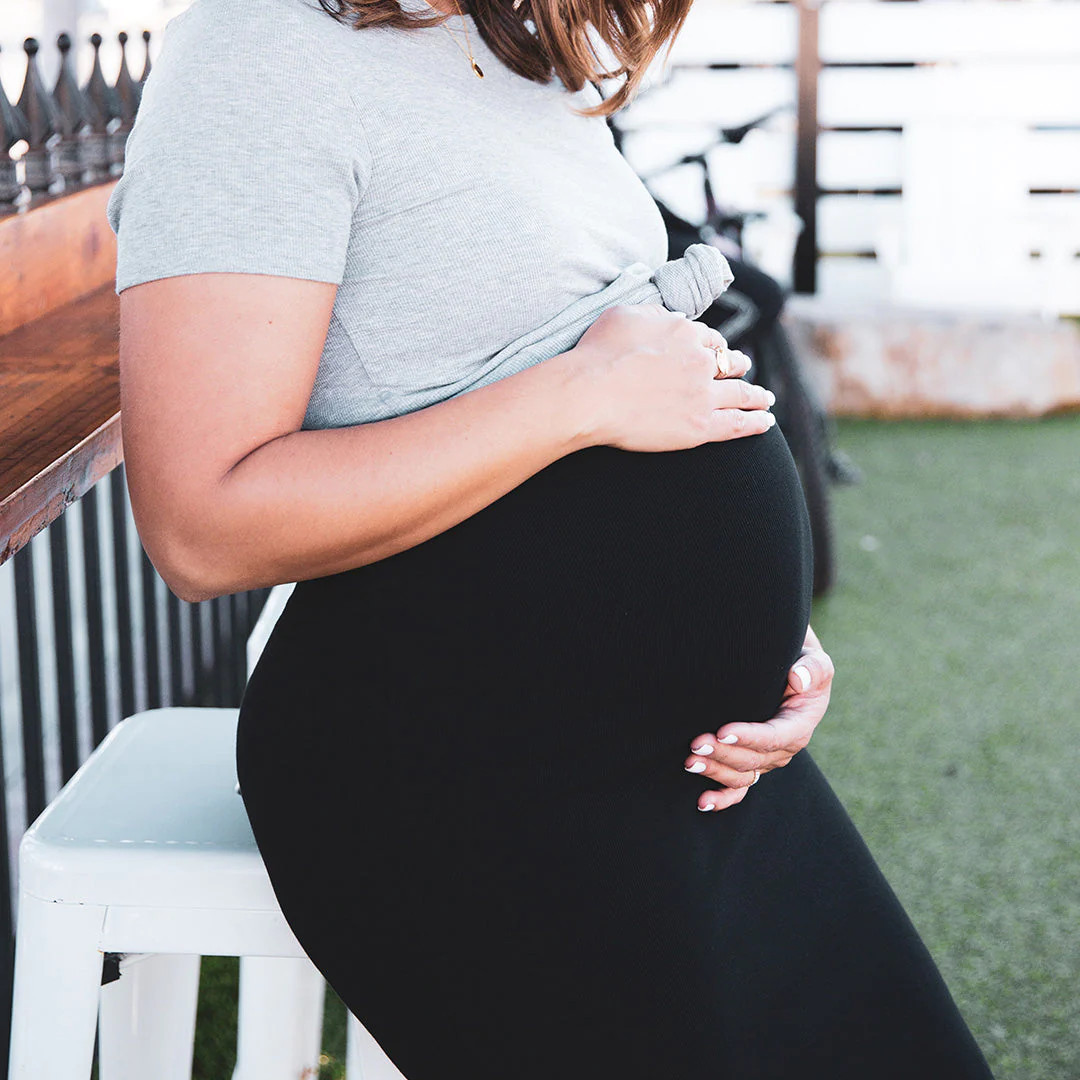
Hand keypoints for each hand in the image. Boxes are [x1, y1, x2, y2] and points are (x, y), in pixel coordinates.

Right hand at [569, 303, 774, 452]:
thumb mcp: (624, 315)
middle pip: (729, 363)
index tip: (714, 352)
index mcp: (685, 332)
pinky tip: (766, 422)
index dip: (713, 346)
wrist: (590, 393)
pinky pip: (738, 423)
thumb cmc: (597, 354)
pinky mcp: (700, 426)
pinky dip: (756, 422)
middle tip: (743, 369)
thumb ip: (653, 313)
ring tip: (765, 399)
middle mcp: (701, 361)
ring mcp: (703, 395)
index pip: (708, 338)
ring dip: (756, 395)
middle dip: (738, 365)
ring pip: (741, 393)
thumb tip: (670, 318)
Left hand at [683, 625, 834, 811]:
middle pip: (753, 759)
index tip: (722, 731)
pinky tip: (702, 802)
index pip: (774, 737)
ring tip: (690, 761)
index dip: (749, 737)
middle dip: (723, 753)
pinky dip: (722, 798)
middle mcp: (783, 749)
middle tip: (696, 743)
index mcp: (799, 727)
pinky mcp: (751, 763)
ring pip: (742, 775)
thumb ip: (812, 668)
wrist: (787, 671)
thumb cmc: (800, 665)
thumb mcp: (814, 662)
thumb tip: (798, 679)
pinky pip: (739, 788)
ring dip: (715, 771)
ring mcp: (766, 760)